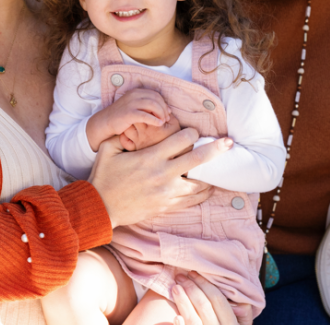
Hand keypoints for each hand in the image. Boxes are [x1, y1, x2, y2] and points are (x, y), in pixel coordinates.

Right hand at [87, 88, 170, 150]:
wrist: (105, 121)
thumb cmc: (121, 115)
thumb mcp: (134, 105)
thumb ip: (145, 104)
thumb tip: (163, 108)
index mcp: (136, 91)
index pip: (155, 94)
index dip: (164, 103)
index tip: (168, 112)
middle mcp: (134, 95)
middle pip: (156, 99)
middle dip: (164, 109)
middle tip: (167, 118)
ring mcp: (131, 103)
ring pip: (153, 106)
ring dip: (161, 114)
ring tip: (163, 121)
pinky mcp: (129, 113)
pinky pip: (146, 116)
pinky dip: (155, 120)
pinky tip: (159, 124)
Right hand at [89, 127, 229, 226]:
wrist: (101, 208)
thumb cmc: (104, 177)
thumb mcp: (108, 150)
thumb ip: (121, 134)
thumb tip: (131, 122)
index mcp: (150, 158)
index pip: (181, 140)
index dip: (191, 133)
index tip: (193, 131)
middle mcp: (162, 175)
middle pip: (197, 159)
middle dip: (215, 149)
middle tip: (229, 142)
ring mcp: (167, 193)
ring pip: (199, 183)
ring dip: (211, 174)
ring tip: (221, 166)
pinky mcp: (167, 206)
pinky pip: (192, 199)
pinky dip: (203, 192)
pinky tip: (210, 186)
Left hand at [172, 272, 237, 324]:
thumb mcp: (241, 323)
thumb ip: (243, 311)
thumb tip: (237, 294)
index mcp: (232, 323)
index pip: (218, 300)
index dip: (205, 284)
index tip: (193, 273)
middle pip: (204, 306)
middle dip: (192, 288)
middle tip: (180, 276)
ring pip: (193, 319)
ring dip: (183, 301)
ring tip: (175, 288)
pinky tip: (176, 316)